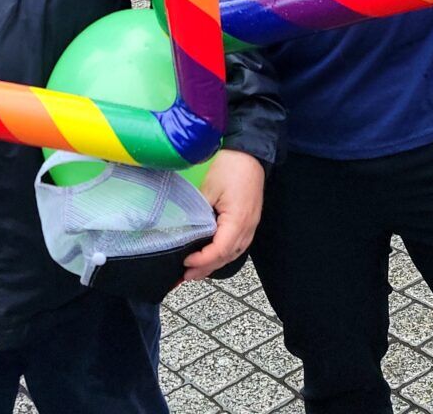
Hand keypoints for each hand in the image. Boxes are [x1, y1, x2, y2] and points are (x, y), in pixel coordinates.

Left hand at [182, 149, 264, 281]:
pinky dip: (221, 255)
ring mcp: (250, 227)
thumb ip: (199, 212)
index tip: (185, 262)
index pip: (220, 251)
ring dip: (213, 265)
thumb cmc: (231, 167)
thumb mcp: (209, 189)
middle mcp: (247, 229)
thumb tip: (186, 230)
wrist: (249, 154)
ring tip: (193, 272)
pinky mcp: (248, 223)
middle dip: (204, 269)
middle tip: (183, 277)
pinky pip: (235, 246)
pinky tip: (209, 257)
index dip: (202, 260)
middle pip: (226, 258)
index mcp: (238, 221)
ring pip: (231, 255)